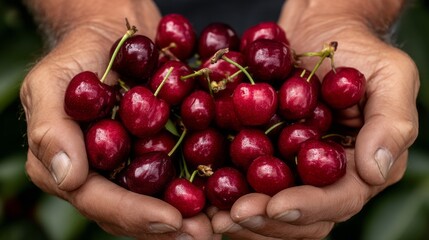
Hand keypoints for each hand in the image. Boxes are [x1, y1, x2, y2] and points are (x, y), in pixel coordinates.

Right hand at [20, 6, 215, 239]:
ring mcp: (133, 166)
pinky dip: (203, 186)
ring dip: (192, 216)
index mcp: (72, 168)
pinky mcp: (161, 151)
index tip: (170, 219)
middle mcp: (103, 176)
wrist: (115, 34)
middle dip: (168, 226)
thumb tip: (66, 177)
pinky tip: (228, 193)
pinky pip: (181, 174)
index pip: (98, 201)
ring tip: (222, 224)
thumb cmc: (77, 55)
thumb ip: (50, 129)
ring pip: (160, 200)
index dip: (133, 213)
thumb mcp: (51, 83)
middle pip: (133, 212)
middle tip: (205, 233)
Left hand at [211, 1, 418, 238]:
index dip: (308, 207)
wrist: (319, 33)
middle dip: (267, 221)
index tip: (276, 205)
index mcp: (359, 168)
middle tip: (233, 216)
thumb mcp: (390, 78)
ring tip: (213, 216)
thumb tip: (375, 172)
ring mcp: (292, 170)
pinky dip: (226, 194)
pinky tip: (204, 195)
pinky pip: (245, 184)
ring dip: (242, 219)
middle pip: (301, 218)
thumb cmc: (359, 52)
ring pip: (270, 211)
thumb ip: (391, 124)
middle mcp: (324, 178)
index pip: (338, 200)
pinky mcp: (264, 157)